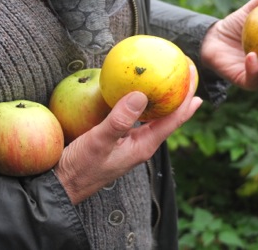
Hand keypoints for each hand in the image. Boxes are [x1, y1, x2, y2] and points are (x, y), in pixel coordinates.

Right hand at [54, 66, 201, 204]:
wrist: (63, 185)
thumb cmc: (80, 167)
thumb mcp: (98, 142)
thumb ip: (119, 120)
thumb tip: (141, 95)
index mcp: (144, 145)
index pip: (174, 119)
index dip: (186, 98)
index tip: (194, 76)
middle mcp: (142, 144)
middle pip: (170, 117)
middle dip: (181, 96)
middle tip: (188, 73)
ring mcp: (132, 142)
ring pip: (155, 117)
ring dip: (165, 99)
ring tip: (170, 80)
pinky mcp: (121, 139)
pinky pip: (140, 118)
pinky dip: (145, 104)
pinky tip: (139, 94)